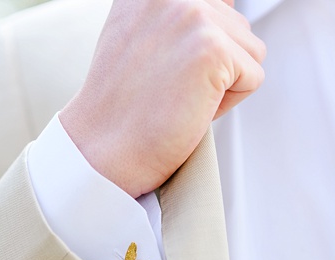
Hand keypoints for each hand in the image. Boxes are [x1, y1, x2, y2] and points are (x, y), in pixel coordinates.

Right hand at [59, 0, 265, 197]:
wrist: (100, 150)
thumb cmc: (118, 109)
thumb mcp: (136, 38)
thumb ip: (174, 16)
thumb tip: (221, 7)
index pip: (214, 6)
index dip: (197, 47)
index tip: (168, 70)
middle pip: (235, 26)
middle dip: (212, 65)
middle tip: (165, 87)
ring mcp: (192, 16)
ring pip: (249, 50)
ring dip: (220, 82)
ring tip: (174, 96)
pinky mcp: (213, 49)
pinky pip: (252, 77)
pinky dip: (225, 104)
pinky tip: (186, 107)